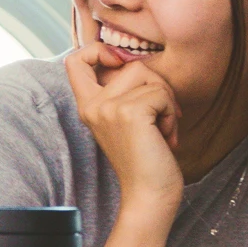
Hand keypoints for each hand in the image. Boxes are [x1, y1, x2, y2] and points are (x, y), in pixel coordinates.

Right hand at [65, 43, 183, 223]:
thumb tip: (135, 60)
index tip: (122, 66)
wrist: (149, 195)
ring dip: (167, 100)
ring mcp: (108, 108)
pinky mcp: (129, 113)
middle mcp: (92, 105)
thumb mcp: (126, 119)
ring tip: (163, 128)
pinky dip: (172, 113)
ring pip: (149, 77)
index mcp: (88, 106)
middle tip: (161, 115)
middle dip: (156, 85)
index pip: (75, 60)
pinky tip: (167, 137)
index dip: (99, 50)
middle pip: (130, 65)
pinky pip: (161, 93)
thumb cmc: (146, 158)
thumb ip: (124, 91)